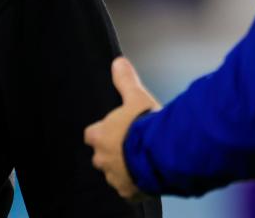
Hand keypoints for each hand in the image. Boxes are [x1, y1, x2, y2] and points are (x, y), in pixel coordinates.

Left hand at [83, 56, 160, 199]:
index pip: (92, 134)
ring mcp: (115, 177)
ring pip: (115, 174)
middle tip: (130, 147)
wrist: (162, 154)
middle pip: (101, 156)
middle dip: (113, 153)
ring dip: (125, 169)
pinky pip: (129, 190)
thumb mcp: (136, 97)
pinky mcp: (129, 192)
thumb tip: (118, 63)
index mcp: (100, 136)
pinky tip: (149, 177)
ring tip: (143, 162)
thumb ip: (126, 81)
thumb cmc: (146, 127)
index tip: (113, 131)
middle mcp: (103, 158)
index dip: (102, 133)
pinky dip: (137, 185)